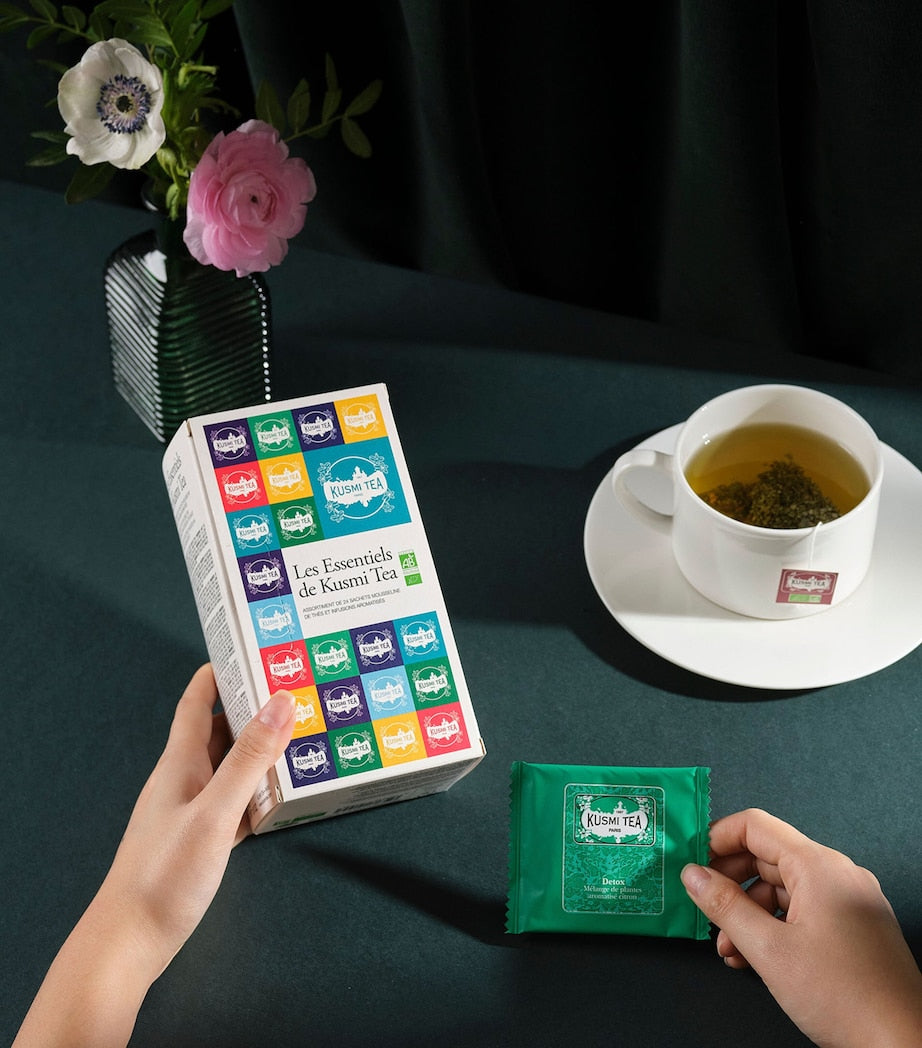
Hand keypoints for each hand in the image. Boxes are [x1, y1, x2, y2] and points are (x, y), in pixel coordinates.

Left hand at [14, 664, 295, 1047]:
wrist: (130, 943)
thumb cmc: (165, 875)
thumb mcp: (215, 812)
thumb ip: (249, 759)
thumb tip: (281, 701)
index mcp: (180, 762)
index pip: (197, 700)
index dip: (220, 670)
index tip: (253, 648)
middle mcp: (183, 779)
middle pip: (220, 731)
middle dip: (254, 709)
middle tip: (295, 692)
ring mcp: (191, 810)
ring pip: (230, 767)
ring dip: (260, 751)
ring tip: (300, 739)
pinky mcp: (200, 840)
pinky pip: (234, 801)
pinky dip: (258, 792)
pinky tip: (282, 798)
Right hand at [681, 808, 921, 1047]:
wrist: (905, 1044)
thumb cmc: (842, 996)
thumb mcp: (769, 950)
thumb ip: (725, 907)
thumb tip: (692, 874)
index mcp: (818, 866)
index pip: (755, 826)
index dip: (717, 839)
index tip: (690, 862)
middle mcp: (837, 873)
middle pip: (768, 857)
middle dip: (730, 882)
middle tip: (702, 907)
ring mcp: (849, 900)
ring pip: (784, 888)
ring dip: (749, 911)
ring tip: (727, 948)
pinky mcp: (855, 926)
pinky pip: (805, 910)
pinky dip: (775, 925)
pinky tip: (755, 957)